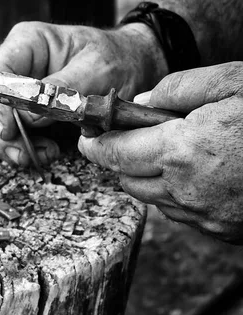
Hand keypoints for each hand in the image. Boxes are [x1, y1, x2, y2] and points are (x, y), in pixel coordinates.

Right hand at [0, 21, 166, 166]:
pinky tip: (44, 152)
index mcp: (27, 43)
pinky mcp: (23, 109)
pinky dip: (21, 147)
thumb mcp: (98, 70)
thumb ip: (62, 91)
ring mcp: (15, 88)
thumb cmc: (118, 60)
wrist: (133, 66)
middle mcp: (14, 64)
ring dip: (9, 145)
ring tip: (41, 155)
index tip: (10, 132)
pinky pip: (8, 132)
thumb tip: (28, 117)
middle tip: (23, 155)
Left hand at [78, 62, 242, 242]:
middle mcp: (187, 191)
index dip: (94, 144)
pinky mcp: (225, 232)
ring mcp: (207, 217)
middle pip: (127, 180)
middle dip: (121, 159)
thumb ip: (177, 90)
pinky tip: (203, 172)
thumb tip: (141, 104)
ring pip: (153, 199)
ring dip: (149, 177)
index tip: (87, 135)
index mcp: (182, 151)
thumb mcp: (231, 82)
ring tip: (176, 151)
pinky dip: (177, 194)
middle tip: (133, 137)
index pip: (113, 154)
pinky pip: (183, 213)